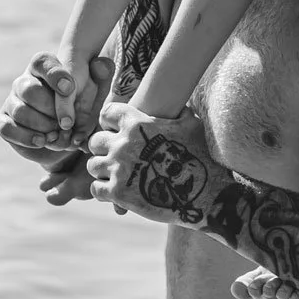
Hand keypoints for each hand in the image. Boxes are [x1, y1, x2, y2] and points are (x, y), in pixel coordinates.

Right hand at [0, 52, 114, 161]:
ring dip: (41, 126)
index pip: (43, 62)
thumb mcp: (94, 91)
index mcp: (43, 67)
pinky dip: (25, 137)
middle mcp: (23, 81)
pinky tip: (42, 141)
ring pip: (19, 110)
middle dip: (50, 109)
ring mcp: (11, 101)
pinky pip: (6, 127)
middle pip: (29, 89)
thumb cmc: (79, 106)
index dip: (55, 75)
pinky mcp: (4, 121)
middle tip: (66, 123)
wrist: (64, 134)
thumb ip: (99, 76)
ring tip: (58, 135)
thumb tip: (101, 65)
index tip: (70, 88)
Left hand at [87, 102, 216, 225]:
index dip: (110, 122)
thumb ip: (177, 112)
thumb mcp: (190, 124)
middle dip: (103, 148)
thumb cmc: (201, 155)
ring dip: (101, 170)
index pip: (107, 113)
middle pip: (95, 141)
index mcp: (137, 123)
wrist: (206, 191)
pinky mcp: (118, 193)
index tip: (115, 131)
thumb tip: (179, 105)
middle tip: (113, 156)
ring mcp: (119, 169)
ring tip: (113, 175)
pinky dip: (102, 191)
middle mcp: (123, 144)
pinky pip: (96, 189)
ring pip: (92, 165)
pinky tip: (113, 192)